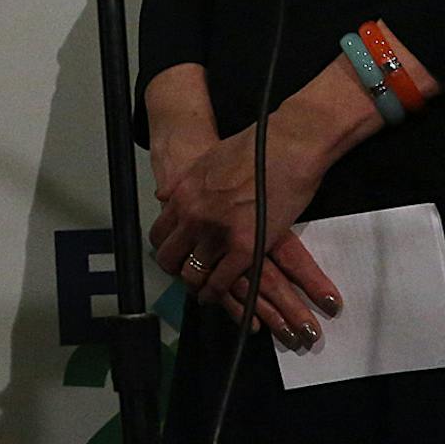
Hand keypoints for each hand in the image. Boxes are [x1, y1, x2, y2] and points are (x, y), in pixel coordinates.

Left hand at [149, 119, 341, 347]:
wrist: (285, 145)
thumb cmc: (252, 148)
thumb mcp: (206, 161)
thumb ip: (184, 184)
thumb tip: (164, 196)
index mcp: (182, 193)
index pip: (159, 233)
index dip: (166, 249)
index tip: (175, 255)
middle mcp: (193, 215)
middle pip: (170, 258)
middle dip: (177, 271)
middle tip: (187, 277)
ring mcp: (217, 232)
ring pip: (193, 274)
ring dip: (197, 286)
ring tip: (203, 292)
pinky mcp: (245, 246)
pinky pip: (222, 282)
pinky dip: (218, 294)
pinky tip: (220, 297)